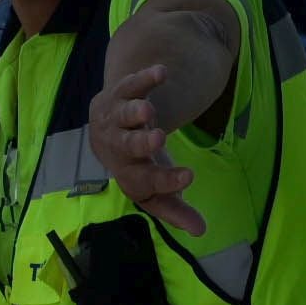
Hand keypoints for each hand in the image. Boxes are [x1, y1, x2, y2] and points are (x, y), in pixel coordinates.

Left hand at [88, 61, 204, 233]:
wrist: (105, 125)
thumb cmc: (138, 160)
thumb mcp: (154, 182)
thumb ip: (173, 205)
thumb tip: (200, 231)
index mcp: (130, 173)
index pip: (144, 182)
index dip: (165, 181)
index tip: (190, 177)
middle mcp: (118, 147)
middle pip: (126, 148)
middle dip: (140, 144)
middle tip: (158, 138)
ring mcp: (116, 119)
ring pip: (122, 116)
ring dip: (133, 113)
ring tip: (147, 110)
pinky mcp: (119, 95)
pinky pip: (129, 85)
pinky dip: (143, 79)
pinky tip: (160, 73)